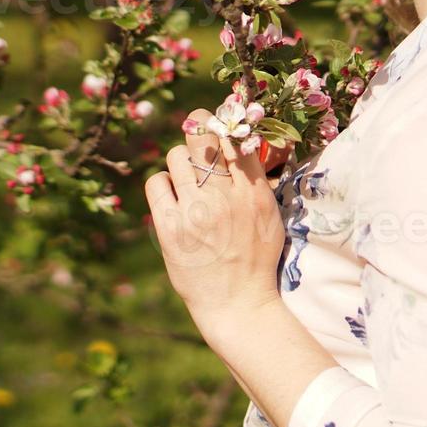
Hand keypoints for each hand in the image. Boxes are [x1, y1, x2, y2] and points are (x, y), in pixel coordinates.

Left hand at [144, 109, 287, 340]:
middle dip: (196, 127)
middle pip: (201, 138)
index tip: (215, 123)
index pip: (235, 138)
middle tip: (195, 132)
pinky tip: (172, 196)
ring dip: (181, 162)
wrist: (237, 303)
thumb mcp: (268, 216)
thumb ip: (255, 180)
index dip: (222, 122)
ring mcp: (194, 212)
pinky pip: (157, 182)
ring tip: (187, 179)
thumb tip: (240, 140)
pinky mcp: (169, 227)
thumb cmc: (256, 258)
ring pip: (177, 156)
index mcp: (253, 193)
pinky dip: (163, 184)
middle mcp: (224, 198)